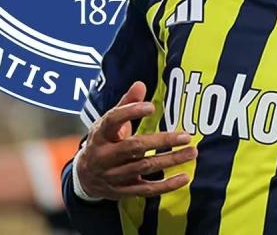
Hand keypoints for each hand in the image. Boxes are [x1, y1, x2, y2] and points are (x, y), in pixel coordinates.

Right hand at [75, 81, 196, 198]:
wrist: (84, 176)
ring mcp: (114, 175)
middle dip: (162, 142)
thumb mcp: (108, 121)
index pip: (113, 121)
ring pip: (145, 167)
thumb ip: (126, 103)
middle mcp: (105, 156)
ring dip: (170, 160)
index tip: (151, 107)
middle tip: (186, 136)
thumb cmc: (103, 141)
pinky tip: (185, 177)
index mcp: (100, 135)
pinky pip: (147, 189)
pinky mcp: (124, 191)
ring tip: (192, 152)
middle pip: (134, 147)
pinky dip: (167, 185)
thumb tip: (141, 84)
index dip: (130, 112)